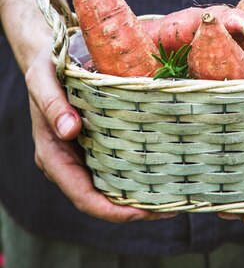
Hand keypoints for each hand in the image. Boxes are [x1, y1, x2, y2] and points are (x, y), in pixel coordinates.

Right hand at [25, 41, 176, 222]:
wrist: (49, 54)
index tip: (142, 212)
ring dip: (141, 193)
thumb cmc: (46, 66)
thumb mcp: (43, 79)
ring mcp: (84, 152)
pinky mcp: (97, 140)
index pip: (83, 195)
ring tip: (176, 194)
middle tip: (173, 206)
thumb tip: (70, 130)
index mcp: (53, 154)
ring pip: (113, 184)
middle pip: (102, 198)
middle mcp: (69, 160)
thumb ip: (52, 104)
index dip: (112, 210)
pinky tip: (164, 168)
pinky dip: (138, 171)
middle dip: (136, 208)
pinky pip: (118, 163)